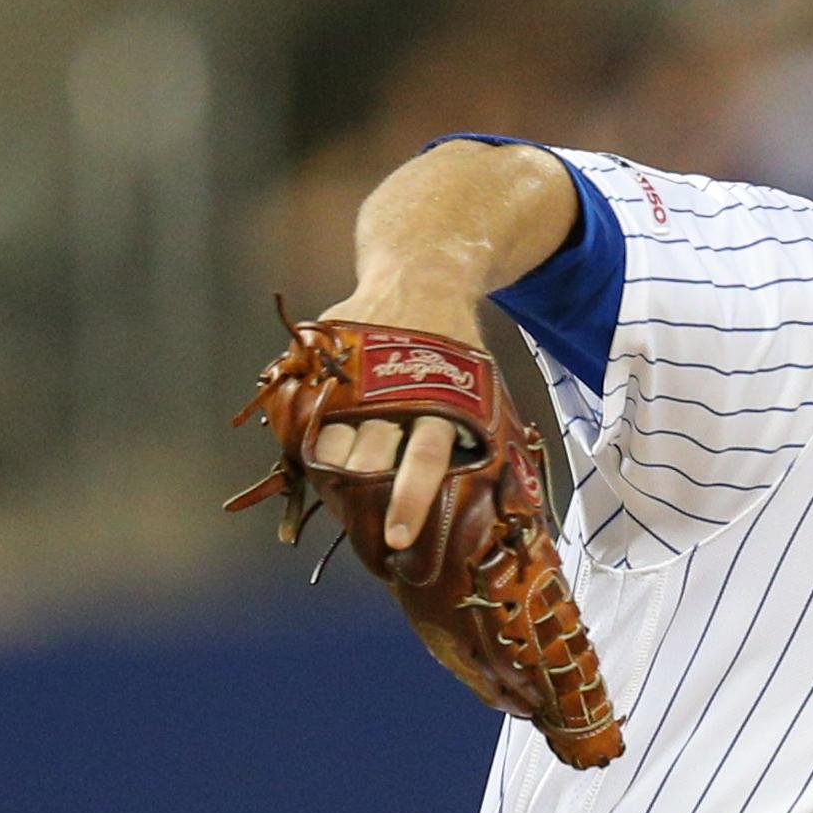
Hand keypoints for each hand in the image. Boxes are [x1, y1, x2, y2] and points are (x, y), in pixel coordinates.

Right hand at [311, 285, 479, 550]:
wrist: (422, 273)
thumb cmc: (454, 350)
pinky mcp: (323, 358)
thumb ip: (481, 436)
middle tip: (363, 538)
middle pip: (367, 458)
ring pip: (330, 441)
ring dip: (331, 480)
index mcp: (442, 394)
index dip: (409, 500)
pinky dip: (306, 443)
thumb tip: (507, 505)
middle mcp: (393, 384)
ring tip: (340, 500)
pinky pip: (304, 414)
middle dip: (361, 503)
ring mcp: (352, 370)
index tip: (397, 539)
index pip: (424, 456)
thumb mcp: (481, 385)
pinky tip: (314, 460)